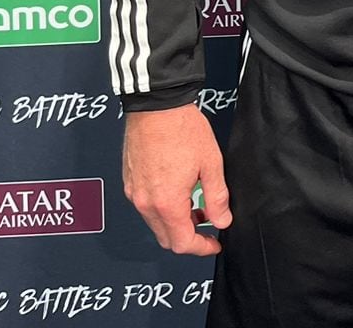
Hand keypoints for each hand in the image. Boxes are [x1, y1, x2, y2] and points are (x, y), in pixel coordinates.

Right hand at [123, 104, 231, 254]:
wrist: (157, 105)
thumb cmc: (183, 129)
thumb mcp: (210, 164)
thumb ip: (217, 197)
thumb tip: (222, 220)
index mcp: (166, 203)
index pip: (182, 243)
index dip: (201, 248)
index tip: (215, 242)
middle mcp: (145, 203)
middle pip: (166, 238)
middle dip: (189, 237)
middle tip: (209, 223)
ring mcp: (134, 192)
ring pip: (155, 223)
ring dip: (176, 222)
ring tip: (197, 203)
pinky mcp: (130, 181)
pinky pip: (146, 207)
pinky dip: (163, 208)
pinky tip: (179, 191)